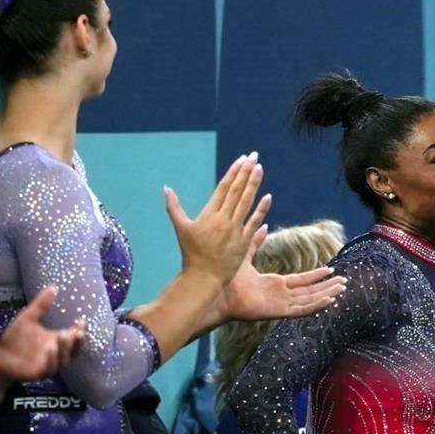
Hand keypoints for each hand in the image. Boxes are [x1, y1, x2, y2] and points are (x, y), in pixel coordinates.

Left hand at [0, 287, 85, 381]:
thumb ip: (41, 305)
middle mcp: (56, 353)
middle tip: (78, 331)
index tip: (81, 320)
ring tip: (63, 336)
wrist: (0, 358)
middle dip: (78, 341)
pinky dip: (51, 359)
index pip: (74, 336)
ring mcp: (49, 363)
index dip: (80, 330)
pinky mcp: (40, 372)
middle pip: (74, 349)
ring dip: (65, 348)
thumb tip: (53, 287)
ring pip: (63, 359)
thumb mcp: (28, 318)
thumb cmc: (15, 339)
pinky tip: (50, 348)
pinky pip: (49, 367)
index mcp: (56, 340)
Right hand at [164, 152, 268, 287]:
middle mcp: (223, 219)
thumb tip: (166, 188)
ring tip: (259, 169)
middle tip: (254, 156)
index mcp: (209, 214)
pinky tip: (268, 196)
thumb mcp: (181, 228)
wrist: (203, 277)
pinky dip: (261, 210)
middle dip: (246, 172)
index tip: (242, 159)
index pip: (224, 188)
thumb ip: (174, 207)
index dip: (233, 172)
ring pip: (246, 203)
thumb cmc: (191, 254)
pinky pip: (254, 222)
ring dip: (253, 185)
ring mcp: (235, 230)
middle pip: (236, 191)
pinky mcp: (243, 242)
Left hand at [216, 224, 346, 320]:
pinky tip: (329, 300)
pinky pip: (301, 309)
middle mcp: (279, 295)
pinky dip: (316, 305)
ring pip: (308, 300)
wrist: (216, 292)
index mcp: (273, 284)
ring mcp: (279, 305)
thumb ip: (255, 242)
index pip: (300, 280)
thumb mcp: (245, 255)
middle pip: (309, 291)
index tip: (331, 270)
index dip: (316, 275)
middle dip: (326, 286)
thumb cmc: (226, 278)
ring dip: (325, 294)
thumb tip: (262, 224)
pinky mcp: (277, 312)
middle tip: (344, 282)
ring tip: (342, 289)